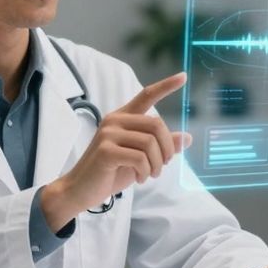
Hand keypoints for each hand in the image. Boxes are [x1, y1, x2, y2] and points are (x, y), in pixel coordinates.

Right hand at [42, 72, 190, 228]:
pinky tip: (140, 178)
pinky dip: (146, 172)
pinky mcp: (106, 150)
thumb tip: (187, 138)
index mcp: (122, 117)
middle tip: (164, 165)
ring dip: (157, 165)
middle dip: (167, 149)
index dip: (166, 86)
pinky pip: (140, 158)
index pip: (146, 95)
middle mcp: (115, 120)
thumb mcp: (141, 158)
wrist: (80, 190)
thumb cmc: (110, 172)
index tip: (183, 76)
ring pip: (150, 143)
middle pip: (157, 124)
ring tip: (150, 174)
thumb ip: (160, 146)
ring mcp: (108, 134)